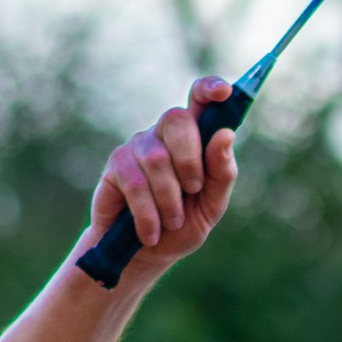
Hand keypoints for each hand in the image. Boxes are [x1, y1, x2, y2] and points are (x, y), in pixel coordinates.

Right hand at [78, 77, 240, 277]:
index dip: (210, 88)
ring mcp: (138, 146)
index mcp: (194, 137)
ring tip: (172, 221)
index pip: (200, 99)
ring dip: (170, 199)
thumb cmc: (183, 223)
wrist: (146, 253)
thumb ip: (222, 173)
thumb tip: (225, 135)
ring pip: (157, 159)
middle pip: (177, 120)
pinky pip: (136, 184)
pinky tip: (151, 233)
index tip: (225, 91)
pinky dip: (149, 215)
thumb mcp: (212, 204)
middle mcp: (164, 134)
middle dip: (191, 161)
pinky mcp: (116, 165)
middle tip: (193, 191)